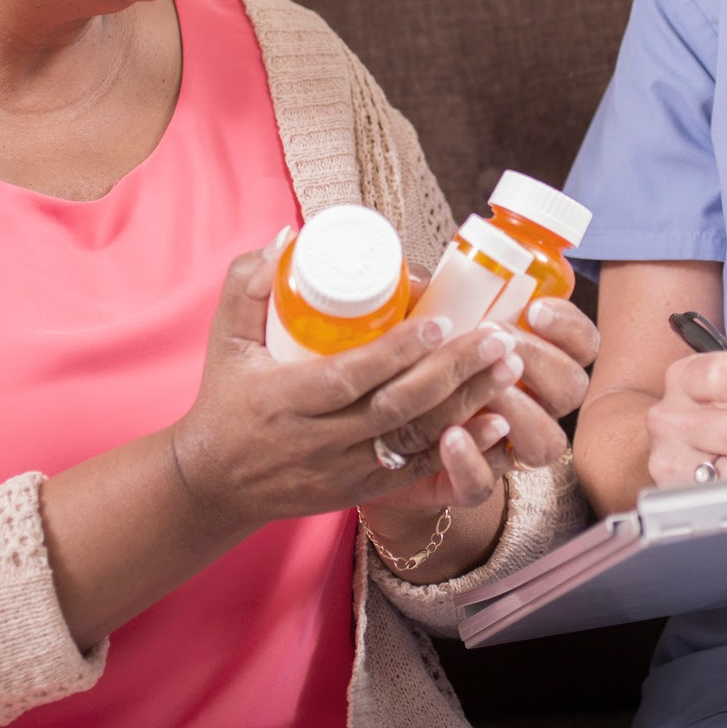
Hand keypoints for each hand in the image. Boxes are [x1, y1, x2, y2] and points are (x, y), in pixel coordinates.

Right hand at [170, 239, 525, 530]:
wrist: (216, 482)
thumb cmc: (225, 398)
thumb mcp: (225, 339)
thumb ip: (248, 284)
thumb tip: (289, 237)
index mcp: (284, 399)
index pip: (350, 377)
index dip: (398, 351)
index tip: (441, 320)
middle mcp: (318, 441)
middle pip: (396, 406)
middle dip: (454, 371)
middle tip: (499, 337)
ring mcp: (342, 470)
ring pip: (416, 438)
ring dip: (469, 403)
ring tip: (509, 367)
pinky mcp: (360, 490)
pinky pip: (419, 471)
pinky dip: (462, 448)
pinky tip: (499, 421)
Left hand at [366, 291, 599, 520]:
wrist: (369, 437)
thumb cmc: (406, 368)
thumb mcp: (426, 326)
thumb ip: (434, 300)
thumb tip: (422, 280)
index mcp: (534, 361)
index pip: (582, 344)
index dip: (569, 327)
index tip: (535, 309)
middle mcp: (532, 406)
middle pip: (572, 389)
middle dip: (542, 362)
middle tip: (501, 344)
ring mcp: (505, 448)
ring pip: (545, 442)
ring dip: (519, 411)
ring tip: (485, 392)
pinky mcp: (467, 483)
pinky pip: (483, 485)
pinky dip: (470, 459)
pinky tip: (449, 435)